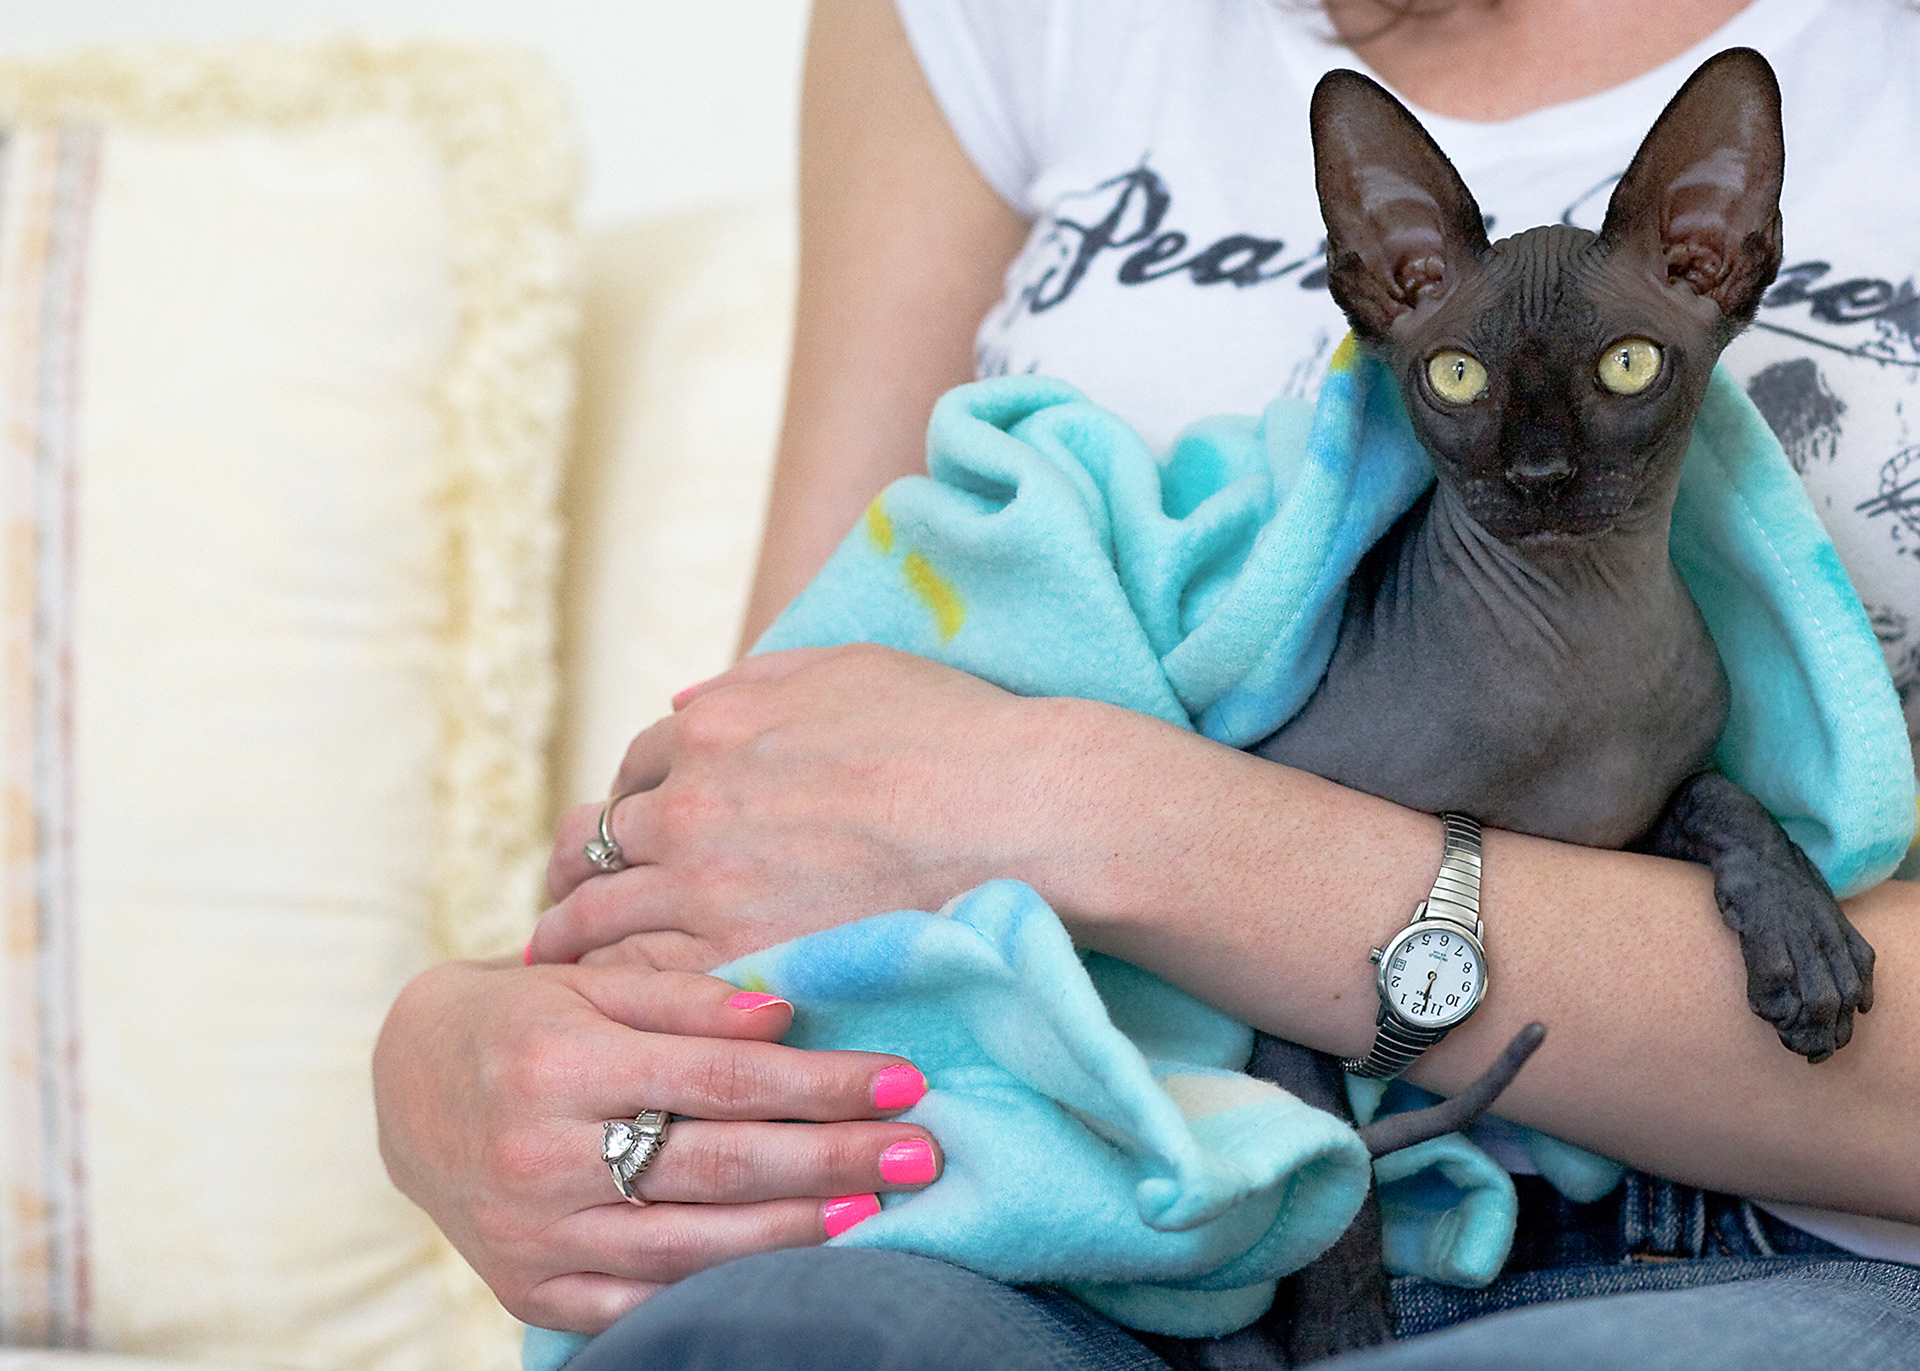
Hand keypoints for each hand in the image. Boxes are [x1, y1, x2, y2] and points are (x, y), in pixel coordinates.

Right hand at [371, 957, 941, 1333]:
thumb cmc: (517, 1019)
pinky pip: (637, 1303)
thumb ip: (684, 996)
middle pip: (719, 1166)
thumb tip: (785, 1015)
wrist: (402, 1087)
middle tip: (919, 1151)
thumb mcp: (586, 984)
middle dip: (832, 1160)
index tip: (901, 1080)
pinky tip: (786, 1270)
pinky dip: (716, 1289)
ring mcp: (534, 1235)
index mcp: (561, 1065)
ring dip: (794, 1231)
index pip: (723, 1080)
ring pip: (689, 1244)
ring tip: (873, 1211)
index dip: (821, 1083)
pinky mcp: (530, 1288)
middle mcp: (542, 1156)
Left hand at [534, 644, 1071, 968]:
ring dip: (571, 937)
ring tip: (559, 964)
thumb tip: (683, 702)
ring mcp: (708, 888)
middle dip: (570, 872)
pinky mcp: (740, 960)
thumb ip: (752, 682)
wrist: (1018, 814)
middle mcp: (691, 805)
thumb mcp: (845, 668)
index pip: (636, 768)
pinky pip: (641, 981)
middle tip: (559, 902)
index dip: (626, 802)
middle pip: (594, 844)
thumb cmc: (951, 732)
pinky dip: (614, 991)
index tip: (621, 832)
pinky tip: (612, 1007)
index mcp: (713, 729)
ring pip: (599, 918)